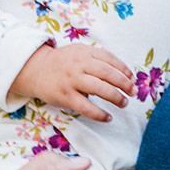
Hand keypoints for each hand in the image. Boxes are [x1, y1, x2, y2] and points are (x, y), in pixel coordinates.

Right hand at [12, 42, 133, 121]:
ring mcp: (72, 80)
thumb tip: (122, 75)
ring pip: (99, 89)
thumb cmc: (63, 63)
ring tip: (124, 103)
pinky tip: (108, 117)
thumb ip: (97, 59)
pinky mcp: (65, 96)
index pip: (110, 59)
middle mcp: (79, 65)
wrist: (36, 70)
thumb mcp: (79, 53)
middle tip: (134, 92)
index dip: (124, 69)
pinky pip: (86, 107)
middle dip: (124, 84)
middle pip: (108, 73)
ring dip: (116, 97)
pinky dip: (99, 114)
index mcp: (85, 52)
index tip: (132, 79)